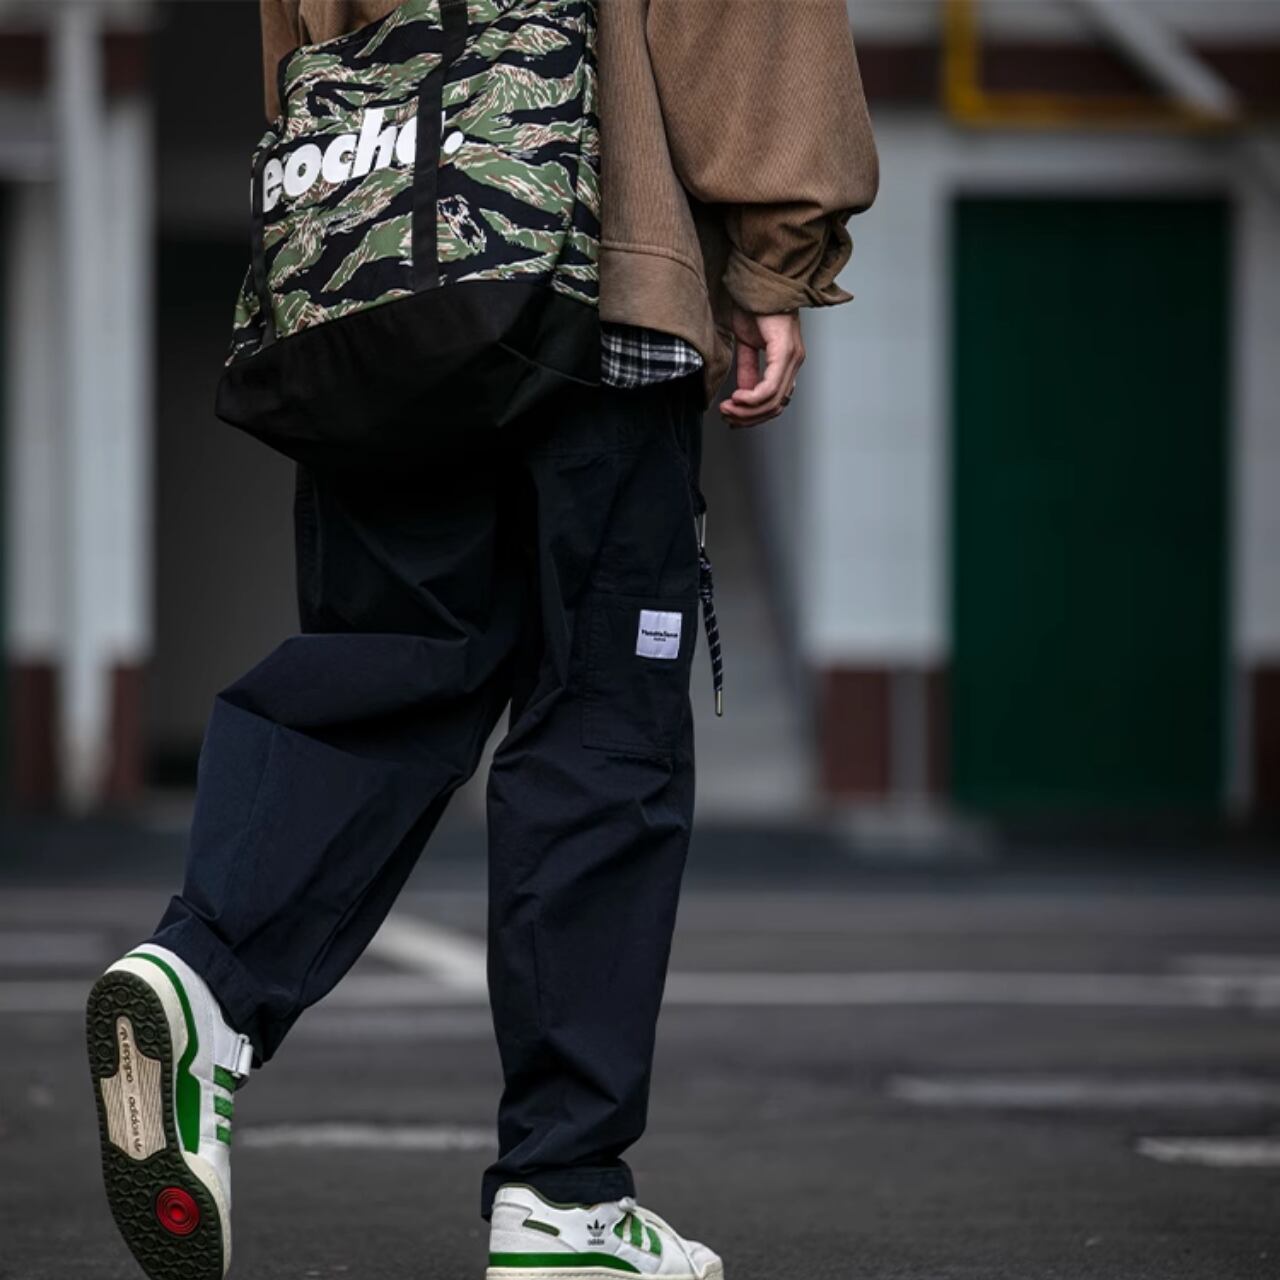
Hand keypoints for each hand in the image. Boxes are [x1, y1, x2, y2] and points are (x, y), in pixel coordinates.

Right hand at [719, 307, 804, 427]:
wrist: (758, 280)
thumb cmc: (755, 305)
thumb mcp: (747, 342)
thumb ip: (748, 368)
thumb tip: (744, 391)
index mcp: (787, 361)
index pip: (776, 401)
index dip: (754, 416)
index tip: (733, 418)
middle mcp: (794, 362)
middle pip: (775, 406)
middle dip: (748, 418)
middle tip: (727, 416)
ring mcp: (792, 357)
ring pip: (773, 401)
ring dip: (747, 411)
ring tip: (728, 409)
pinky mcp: (785, 351)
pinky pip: (770, 387)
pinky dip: (752, 398)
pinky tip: (738, 397)